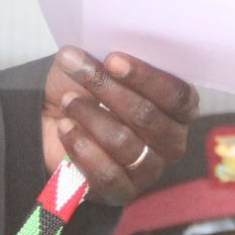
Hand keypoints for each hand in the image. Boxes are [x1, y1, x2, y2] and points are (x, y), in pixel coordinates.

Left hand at [41, 47, 198, 204]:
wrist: (54, 120)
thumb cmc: (87, 89)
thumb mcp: (98, 64)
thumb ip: (108, 56)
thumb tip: (94, 43)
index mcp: (179, 108)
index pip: (177, 95)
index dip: (146, 77)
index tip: (112, 59)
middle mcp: (172, 140)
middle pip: (148, 117)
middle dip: (108, 90)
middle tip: (79, 70)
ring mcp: (150, 169)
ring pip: (125, 143)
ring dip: (91, 116)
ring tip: (67, 101)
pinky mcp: (124, 192)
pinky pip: (107, 174)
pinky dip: (82, 148)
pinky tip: (65, 128)